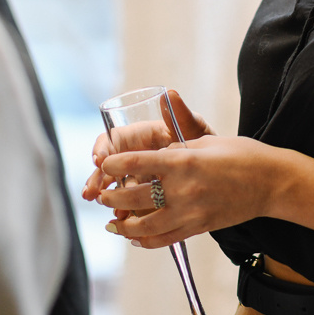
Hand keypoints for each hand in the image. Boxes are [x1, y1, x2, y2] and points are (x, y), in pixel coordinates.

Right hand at [80, 89, 211, 201]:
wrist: (221, 171)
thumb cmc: (205, 143)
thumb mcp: (194, 130)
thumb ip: (181, 115)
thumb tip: (171, 94)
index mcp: (142, 135)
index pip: (114, 138)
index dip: (102, 148)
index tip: (99, 161)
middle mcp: (137, 155)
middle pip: (109, 166)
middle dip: (98, 179)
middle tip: (92, 193)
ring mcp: (140, 176)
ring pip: (116, 186)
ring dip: (109, 199)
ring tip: (111, 212)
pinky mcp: (146, 195)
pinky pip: (130, 203)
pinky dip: (124, 211)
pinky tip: (123, 220)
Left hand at [96, 134, 281, 248]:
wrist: (271, 183)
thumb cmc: (240, 154)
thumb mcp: (206, 138)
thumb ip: (178, 134)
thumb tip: (162, 112)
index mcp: (183, 161)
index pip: (137, 163)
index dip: (114, 165)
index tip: (104, 164)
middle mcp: (183, 189)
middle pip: (134, 198)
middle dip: (112, 198)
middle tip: (102, 196)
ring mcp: (190, 212)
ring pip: (144, 226)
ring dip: (123, 226)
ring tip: (112, 223)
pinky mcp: (198, 228)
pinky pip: (164, 240)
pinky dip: (145, 240)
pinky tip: (135, 237)